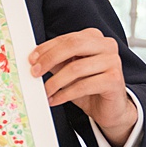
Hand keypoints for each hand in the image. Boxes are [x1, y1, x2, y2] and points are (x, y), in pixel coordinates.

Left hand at [28, 29, 135, 144]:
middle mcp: (107, 45)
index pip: (67, 38)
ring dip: (55, 82)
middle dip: (50, 59)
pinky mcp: (114, 80)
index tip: (31, 59)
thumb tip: (35, 59)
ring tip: (45, 91)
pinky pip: (83, 85)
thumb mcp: (69, 70)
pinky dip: (65, 94)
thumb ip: (56, 61)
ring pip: (76, 68)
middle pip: (73, 46)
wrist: (109, 108)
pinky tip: (55, 99)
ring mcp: (113, 61)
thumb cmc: (89, 87)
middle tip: (35, 72)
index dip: (47, 48)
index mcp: (95, 37)